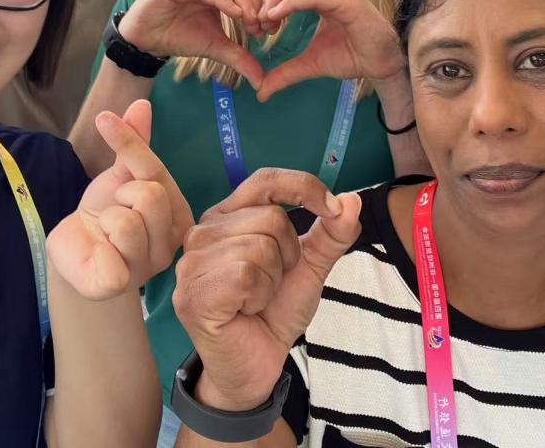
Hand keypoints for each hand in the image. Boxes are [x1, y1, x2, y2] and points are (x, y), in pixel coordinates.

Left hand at [47, 100, 193, 298]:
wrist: (75, 255)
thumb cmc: (105, 215)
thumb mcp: (119, 175)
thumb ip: (135, 143)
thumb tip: (141, 102)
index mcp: (179, 213)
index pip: (157, 171)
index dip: (128, 143)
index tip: (103, 119)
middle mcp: (172, 242)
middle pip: (150, 194)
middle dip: (119, 194)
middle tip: (112, 207)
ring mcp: (149, 266)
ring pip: (127, 221)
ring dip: (105, 219)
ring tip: (105, 231)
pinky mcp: (120, 283)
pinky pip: (110, 254)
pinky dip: (97, 245)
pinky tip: (98, 251)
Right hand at [117, 0, 266, 87]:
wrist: (147, 41)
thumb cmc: (180, 36)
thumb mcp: (216, 47)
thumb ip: (239, 57)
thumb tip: (262, 80)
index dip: (261, 5)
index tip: (269, 29)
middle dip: (255, 1)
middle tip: (261, 25)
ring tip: (251, 20)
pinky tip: (235, 13)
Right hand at [173, 169, 361, 410]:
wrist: (256, 364)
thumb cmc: (275, 310)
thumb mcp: (311, 267)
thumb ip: (332, 234)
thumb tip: (353, 201)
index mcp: (228, 216)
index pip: (265, 180)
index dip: (303, 187)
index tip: (332, 209)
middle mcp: (203, 231)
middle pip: (271, 217)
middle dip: (289, 255)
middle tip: (272, 283)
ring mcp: (192, 262)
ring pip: (261, 247)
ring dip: (274, 280)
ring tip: (257, 299)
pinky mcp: (192, 292)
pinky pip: (246, 274)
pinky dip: (260, 295)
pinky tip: (246, 311)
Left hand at [256, 0, 403, 100]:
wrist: (380, 66)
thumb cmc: (351, 57)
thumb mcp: (310, 64)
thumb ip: (285, 72)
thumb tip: (261, 91)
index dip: (270, 1)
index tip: (259, 25)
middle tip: (258, 23)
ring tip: (265, 20)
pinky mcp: (347, 0)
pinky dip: (292, 2)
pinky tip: (277, 15)